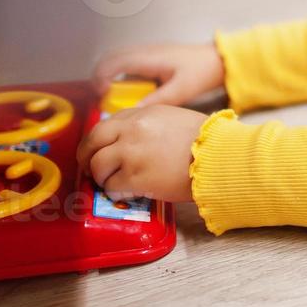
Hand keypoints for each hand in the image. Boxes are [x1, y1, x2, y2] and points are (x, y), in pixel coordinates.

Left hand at [77, 105, 205, 203]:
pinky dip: (115, 192)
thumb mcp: (175, 120)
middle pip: (93, 139)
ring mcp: (131, 152)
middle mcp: (132, 129)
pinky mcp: (135, 177)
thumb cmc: (207, 142)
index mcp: (144, 113)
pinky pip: (112, 186)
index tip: (99, 149)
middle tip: (89, 167)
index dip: (100, 139)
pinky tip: (125, 193)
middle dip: (86, 155)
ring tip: (112, 184)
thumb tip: (135, 140)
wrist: (220, 158)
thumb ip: (151, 124)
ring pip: (98, 165)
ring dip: (101, 177)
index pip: (108, 122)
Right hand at [91, 42, 224, 106]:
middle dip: (100, 77)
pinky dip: (118, 75)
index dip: (102, 77)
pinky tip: (124, 91)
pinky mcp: (149, 57)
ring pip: (116, 59)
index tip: (101, 94)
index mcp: (150, 58)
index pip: (115, 62)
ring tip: (109, 97)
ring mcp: (146, 52)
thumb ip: (157, 100)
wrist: (217, 59)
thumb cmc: (201, 72)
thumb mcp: (181, 90)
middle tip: (100, 98)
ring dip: (108, 75)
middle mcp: (144, 51)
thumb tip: (133, 113)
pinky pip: (126, 63)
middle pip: (110, 58)